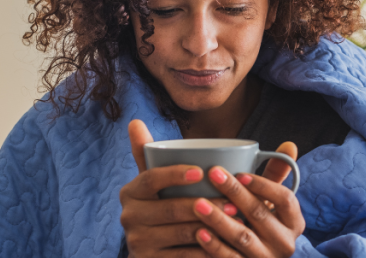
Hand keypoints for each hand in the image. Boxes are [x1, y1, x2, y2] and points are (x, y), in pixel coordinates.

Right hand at [119, 119, 237, 257]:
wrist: (158, 249)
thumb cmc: (166, 205)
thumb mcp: (158, 182)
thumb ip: (150, 153)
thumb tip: (134, 120)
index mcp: (131, 192)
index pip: (151, 178)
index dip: (174, 174)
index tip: (200, 171)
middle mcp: (128, 217)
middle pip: (170, 208)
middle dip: (204, 205)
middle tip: (233, 203)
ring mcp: (138, 242)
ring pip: (180, 233)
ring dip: (212, 228)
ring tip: (237, 222)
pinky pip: (183, 257)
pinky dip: (206, 251)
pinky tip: (226, 246)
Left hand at [191, 148, 305, 257]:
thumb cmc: (262, 224)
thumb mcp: (271, 203)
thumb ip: (276, 175)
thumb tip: (289, 144)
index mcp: (294, 222)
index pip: (284, 199)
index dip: (263, 185)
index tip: (240, 172)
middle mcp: (285, 243)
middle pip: (260, 214)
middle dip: (235, 193)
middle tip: (213, 174)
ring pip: (243, 238)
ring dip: (219, 220)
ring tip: (198, 203)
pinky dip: (214, 246)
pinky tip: (198, 232)